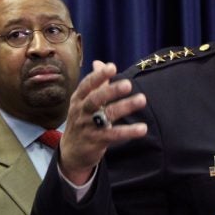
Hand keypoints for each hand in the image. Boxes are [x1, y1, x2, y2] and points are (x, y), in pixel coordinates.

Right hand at [59, 60, 146, 184]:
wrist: (72, 152)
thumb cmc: (82, 121)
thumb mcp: (83, 102)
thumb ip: (96, 83)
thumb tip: (100, 62)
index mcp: (78, 99)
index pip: (87, 85)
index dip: (98, 76)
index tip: (112, 67)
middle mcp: (81, 111)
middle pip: (95, 99)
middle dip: (111, 91)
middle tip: (128, 84)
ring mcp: (88, 127)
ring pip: (106, 116)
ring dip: (124, 107)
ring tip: (142, 99)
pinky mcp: (96, 141)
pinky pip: (113, 135)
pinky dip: (128, 132)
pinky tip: (142, 128)